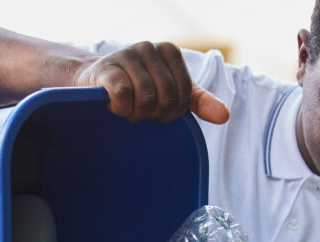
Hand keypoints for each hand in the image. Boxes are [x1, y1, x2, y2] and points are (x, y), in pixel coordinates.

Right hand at [74, 41, 229, 124]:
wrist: (95, 80)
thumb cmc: (139, 86)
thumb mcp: (173, 92)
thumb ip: (200, 102)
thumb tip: (224, 116)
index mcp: (170, 51)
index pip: (184, 95)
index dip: (172, 113)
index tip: (158, 111)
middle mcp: (150, 47)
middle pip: (166, 99)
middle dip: (154, 114)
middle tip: (141, 112)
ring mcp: (127, 55)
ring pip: (145, 100)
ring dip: (136, 115)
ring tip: (128, 109)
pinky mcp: (108, 68)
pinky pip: (123, 96)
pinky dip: (121, 109)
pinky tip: (115, 107)